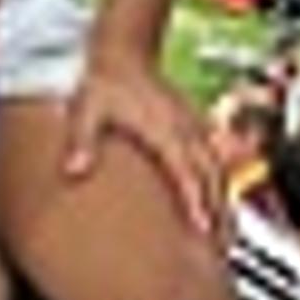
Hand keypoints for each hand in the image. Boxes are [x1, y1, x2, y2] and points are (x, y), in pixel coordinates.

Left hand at [62, 49, 225, 239]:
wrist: (121, 50)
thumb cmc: (103, 81)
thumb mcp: (86, 109)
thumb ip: (81, 141)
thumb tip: (72, 171)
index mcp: (163, 130)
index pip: (185, 172)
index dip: (195, 202)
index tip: (203, 229)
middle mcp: (184, 131)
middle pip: (211, 177)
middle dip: (219, 212)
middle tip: (222, 248)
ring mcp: (192, 129)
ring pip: (218, 171)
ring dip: (223, 202)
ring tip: (226, 238)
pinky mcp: (193, 128)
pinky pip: (214, 161)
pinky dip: (219, 186)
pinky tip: (218, 207)